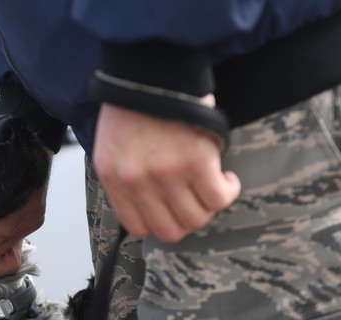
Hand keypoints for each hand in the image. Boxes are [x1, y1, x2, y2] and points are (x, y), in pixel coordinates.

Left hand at [93, 103, 240, 242]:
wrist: (153, 68)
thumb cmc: (135, 105)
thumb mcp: (113, 147)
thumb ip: (125, 180)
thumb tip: (151, 209)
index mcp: (113, 178)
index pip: (139, 227)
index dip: (161, 222)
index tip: (174, 209)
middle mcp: (136, 181)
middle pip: (171, 230)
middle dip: (187, 218)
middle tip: (197, 199)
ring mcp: (165, 174)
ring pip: (197, 217)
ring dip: (209, 205)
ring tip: (212, 183)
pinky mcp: (195, 161)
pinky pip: (219, 198)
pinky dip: (228, 191)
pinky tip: (226, 177)